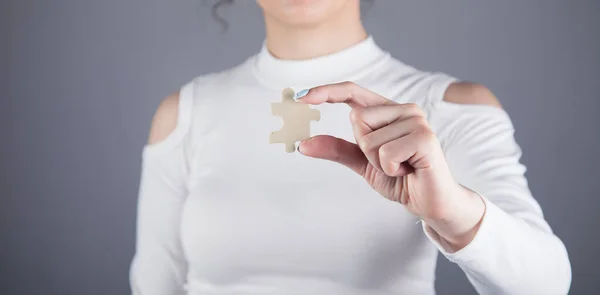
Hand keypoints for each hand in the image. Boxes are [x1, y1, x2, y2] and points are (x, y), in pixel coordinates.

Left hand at [296, 82, 485, 250]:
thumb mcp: (362, 163)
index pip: (353, 92)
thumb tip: (303, 144)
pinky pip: (384, 152)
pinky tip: (408, 170)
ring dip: (378, 162)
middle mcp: (403, 109)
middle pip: (357, 117)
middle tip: (389, 162)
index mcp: (388, 110)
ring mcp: (416, 121)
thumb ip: (337, 149)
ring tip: (401, 167)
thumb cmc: (401, 179)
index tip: (300, 96)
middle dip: (364, 148)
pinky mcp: (424, 137)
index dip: (326, 91)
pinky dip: (390, 168)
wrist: (429, 203)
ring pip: (369, 138)